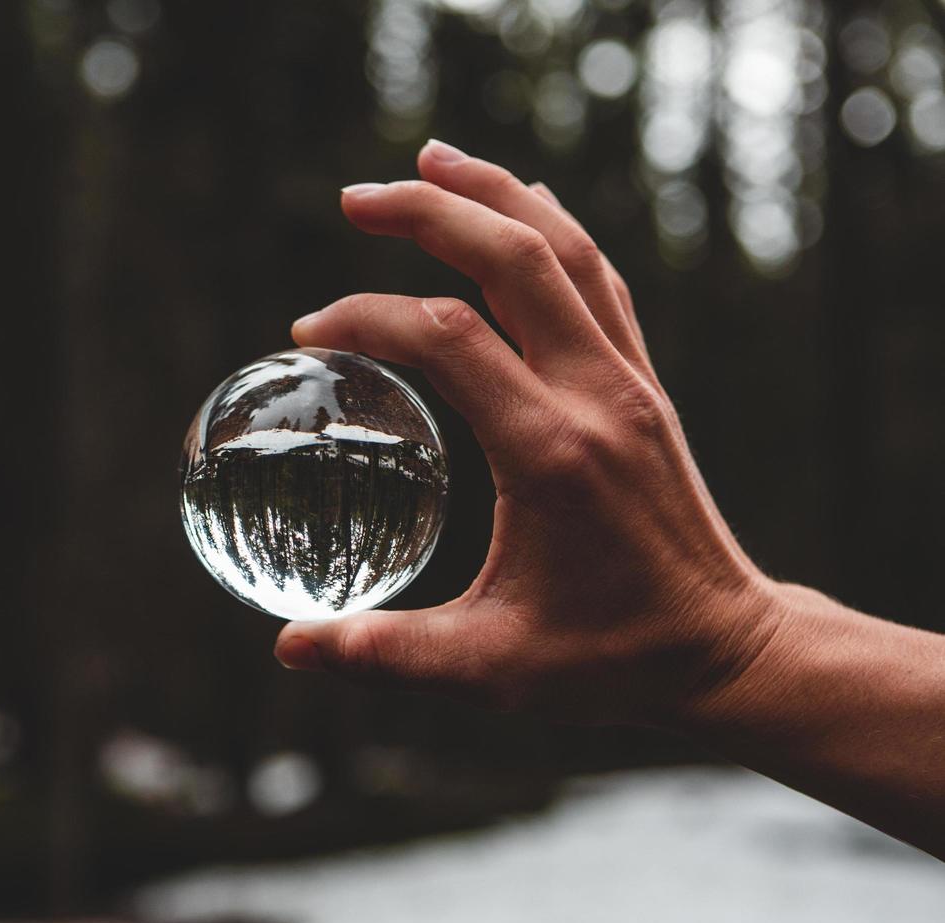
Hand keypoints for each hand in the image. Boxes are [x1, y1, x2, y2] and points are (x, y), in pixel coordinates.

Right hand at [274, 139, 781, 726]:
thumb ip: (386, 655)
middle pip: (514, 258)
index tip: (309, 334)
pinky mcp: (642, 387)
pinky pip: (598, 279)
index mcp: (549, 453)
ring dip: (496, 195)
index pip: (448, 339)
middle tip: (358, 197)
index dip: (368, 319)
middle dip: (431, 211)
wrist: (723, 651)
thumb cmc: (609, 662)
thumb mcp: (490, 670)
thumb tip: (290, 650)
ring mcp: (628, 383)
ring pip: (566, 250)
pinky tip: (520, 209)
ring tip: (431, 162)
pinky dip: (551, 228)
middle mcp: (596, 397)